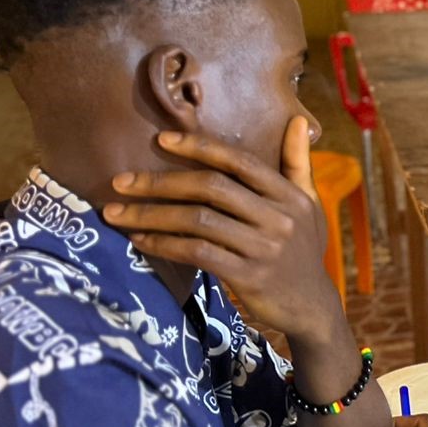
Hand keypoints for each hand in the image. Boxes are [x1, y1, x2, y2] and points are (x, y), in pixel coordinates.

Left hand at [108, 120, 337, 337]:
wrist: (312, 307)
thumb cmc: (303, 250)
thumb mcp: (309, 204)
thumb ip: (298, 163)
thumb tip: (298, 120)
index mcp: (290, 195)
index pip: (239, 162)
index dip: (199, 147)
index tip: (161, 140)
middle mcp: (278, 218)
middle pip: (211, 188)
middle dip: (160, 183)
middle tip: (120, 182)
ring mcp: (263, 248)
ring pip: (197, 221)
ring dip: (151, 216)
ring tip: (116, 213)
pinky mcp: (248, 277)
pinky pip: (197, 254)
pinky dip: (164, 245)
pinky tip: (141, 241)